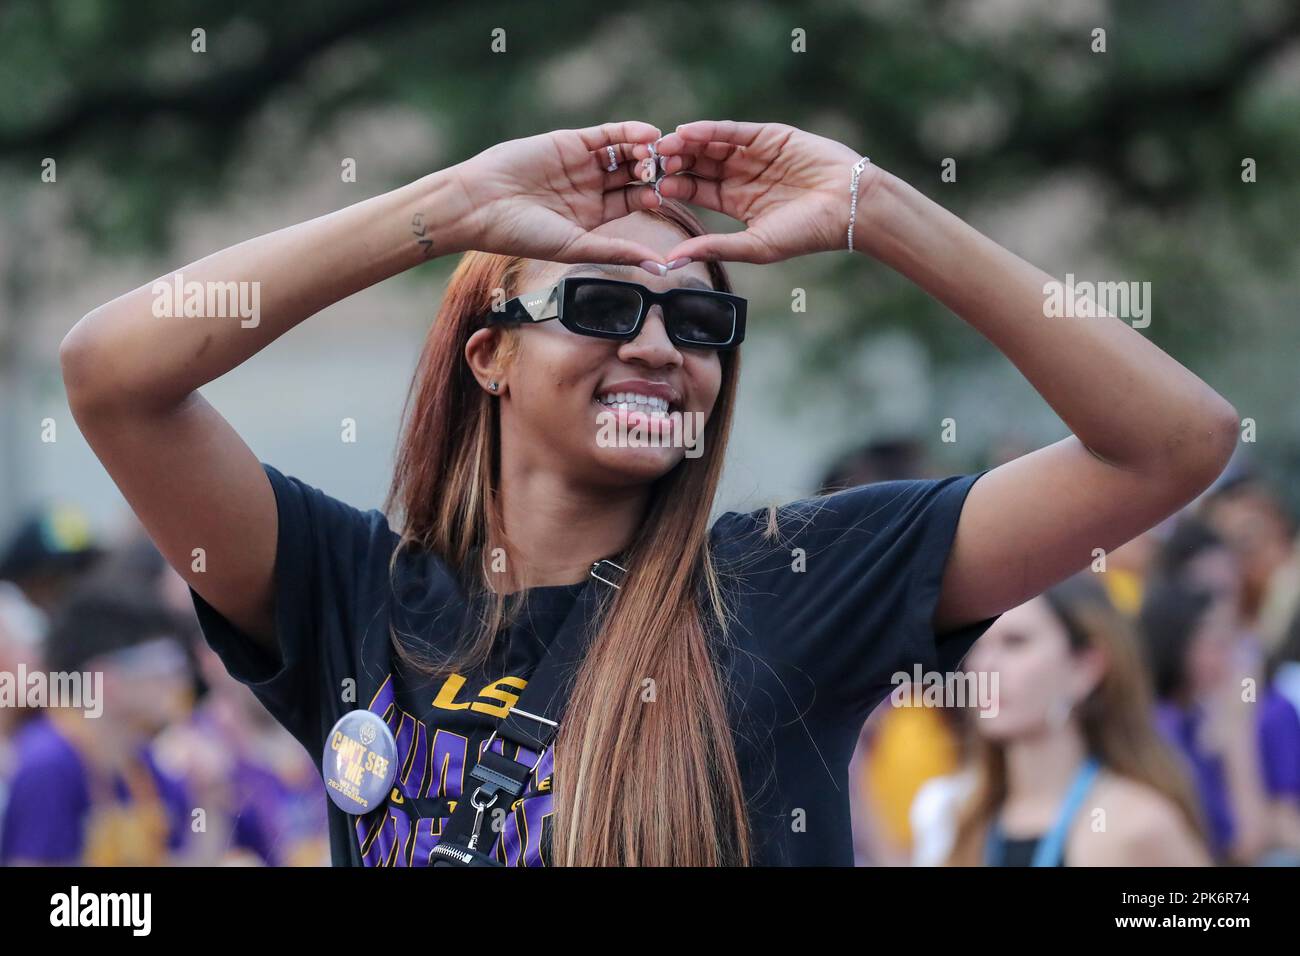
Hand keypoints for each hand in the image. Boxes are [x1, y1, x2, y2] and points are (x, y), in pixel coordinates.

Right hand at [445, 121, 667, 266]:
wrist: (481, 205)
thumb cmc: (523, 234)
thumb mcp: (576, 246)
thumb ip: (617, 251)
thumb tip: (659, 266)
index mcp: (595, 215)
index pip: (635, 201)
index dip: (656, 195)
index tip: (673, 195)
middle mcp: (591, 188)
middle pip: (634, 174)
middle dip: (655, 170)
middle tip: (674, 169)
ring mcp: (582, 163)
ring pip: (624, 152)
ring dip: (645, 151)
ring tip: (662, 153)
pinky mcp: (571, 141)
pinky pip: (607, 134)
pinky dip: (628, 132)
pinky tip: (648, 135)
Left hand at [639, 120, 878, 262]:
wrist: (848, 207)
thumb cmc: (806, 234)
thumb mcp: (753, 245)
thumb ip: (713, 247)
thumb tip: (670, 261)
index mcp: (735, 202)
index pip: (696, 189)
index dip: (674, 186)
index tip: (651, 188)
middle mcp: (742, 175)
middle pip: (699, 164)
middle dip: (675, 162)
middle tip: (649, 163)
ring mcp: (754, 153)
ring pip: (712, 145)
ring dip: (687, 144)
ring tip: (663, 147)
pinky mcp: (769, 135)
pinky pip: (733, 131)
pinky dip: (710, 130)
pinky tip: (687, 132)